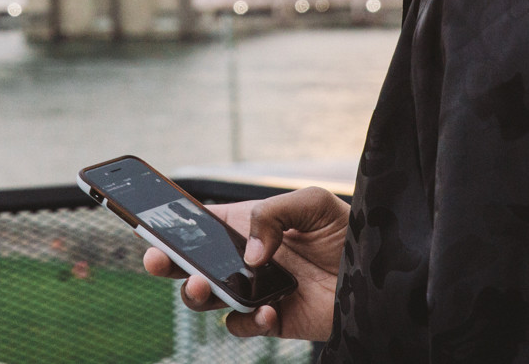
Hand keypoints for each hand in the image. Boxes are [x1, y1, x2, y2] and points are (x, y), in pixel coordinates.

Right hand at [143, 185, 348, 341]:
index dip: (175, 226)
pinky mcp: (274, 319)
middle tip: (156, 261)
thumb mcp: (313, 202)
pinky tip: (270, 310)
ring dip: (199, 293)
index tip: (149, 227)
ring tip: (204, 286)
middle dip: (169, 262)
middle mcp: (248, 259)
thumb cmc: (347, 228)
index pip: (205, 224)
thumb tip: (249, 254)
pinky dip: (251, 321)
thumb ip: (274, 214)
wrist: (379, 271)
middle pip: (196, 263)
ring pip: (210, 297)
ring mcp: (258, 290)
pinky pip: (245, 326)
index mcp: (252, 224)